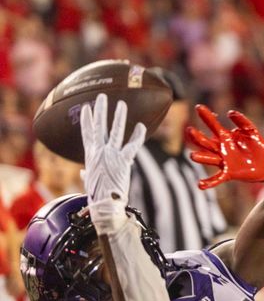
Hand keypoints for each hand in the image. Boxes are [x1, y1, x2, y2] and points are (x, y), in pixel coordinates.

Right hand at [80, 93, 145, 232]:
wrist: (105, 205)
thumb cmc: (98, 196)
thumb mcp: (90, 182)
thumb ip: (88, 174)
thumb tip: (84, 173)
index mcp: (90, 156)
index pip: (87, 133)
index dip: (86, 120)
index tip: (85, 108)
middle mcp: (99, 152)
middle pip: (99, 127)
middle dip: (100, 110)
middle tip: (101, 96)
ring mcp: (111, 155)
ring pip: (116, 131)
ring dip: (118, 117)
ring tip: (121, 104)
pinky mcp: (123, 161)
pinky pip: (132, 146)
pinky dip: (138, 136)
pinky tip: (142, 126)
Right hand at [187, 105, 263, 189]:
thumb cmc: (256, 146)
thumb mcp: (251, 130)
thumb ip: (242, 121)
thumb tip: (230, 112)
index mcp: (225, 137)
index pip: (213, 125)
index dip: (207, 116)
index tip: (199, 107)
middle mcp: (221, 148)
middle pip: (205, 142)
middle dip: (197, 137)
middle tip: (189, 130)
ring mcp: (224, 161)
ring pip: (208, 158)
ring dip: (200, 158)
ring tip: (193, 156)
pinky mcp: (229, 173)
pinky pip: (217, 178)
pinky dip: (209, 182)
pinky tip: (200, 185)